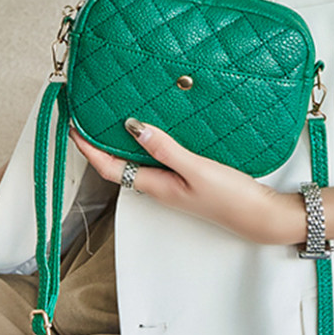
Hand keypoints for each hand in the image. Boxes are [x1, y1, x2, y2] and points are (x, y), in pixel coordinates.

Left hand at [70, 118, 303, 245]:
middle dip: (98, 144)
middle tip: (87, 118)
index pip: (110, 167)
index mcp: (156, 187)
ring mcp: (173, 184)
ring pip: (136, 162)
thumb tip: (133, 127)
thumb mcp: (196, 170)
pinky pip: (156, 160)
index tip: (73, 126)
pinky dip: (145, 144)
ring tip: (111, 120)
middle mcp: (160, 187)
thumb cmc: (230, 198)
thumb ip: (165, 149)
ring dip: (120, 144)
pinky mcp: (187, 179)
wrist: (260, 216)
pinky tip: (152, 131)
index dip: (88, 149)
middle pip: (118, 165)